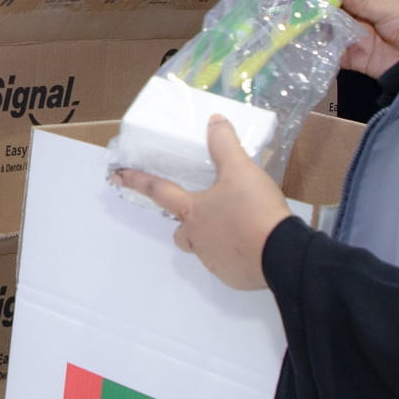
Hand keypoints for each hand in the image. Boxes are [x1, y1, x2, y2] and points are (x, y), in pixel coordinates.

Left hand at [113, 117, 293, 290]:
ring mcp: (213, 261)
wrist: (282, 253)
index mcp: (193, 211)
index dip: (137, 180)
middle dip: (187, 223)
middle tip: (208, 212)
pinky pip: (226, 264)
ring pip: (203, 248)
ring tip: (239, 227)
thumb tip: (214, 121)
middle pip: (181, 231)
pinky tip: (252, 246)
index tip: (117, 176)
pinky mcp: (231, 276)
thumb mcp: (241, 170)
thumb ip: (225, 145)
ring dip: (214, 238)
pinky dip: (234, 255)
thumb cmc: (253, 210)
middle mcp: (197, 238)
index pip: (159, 191)